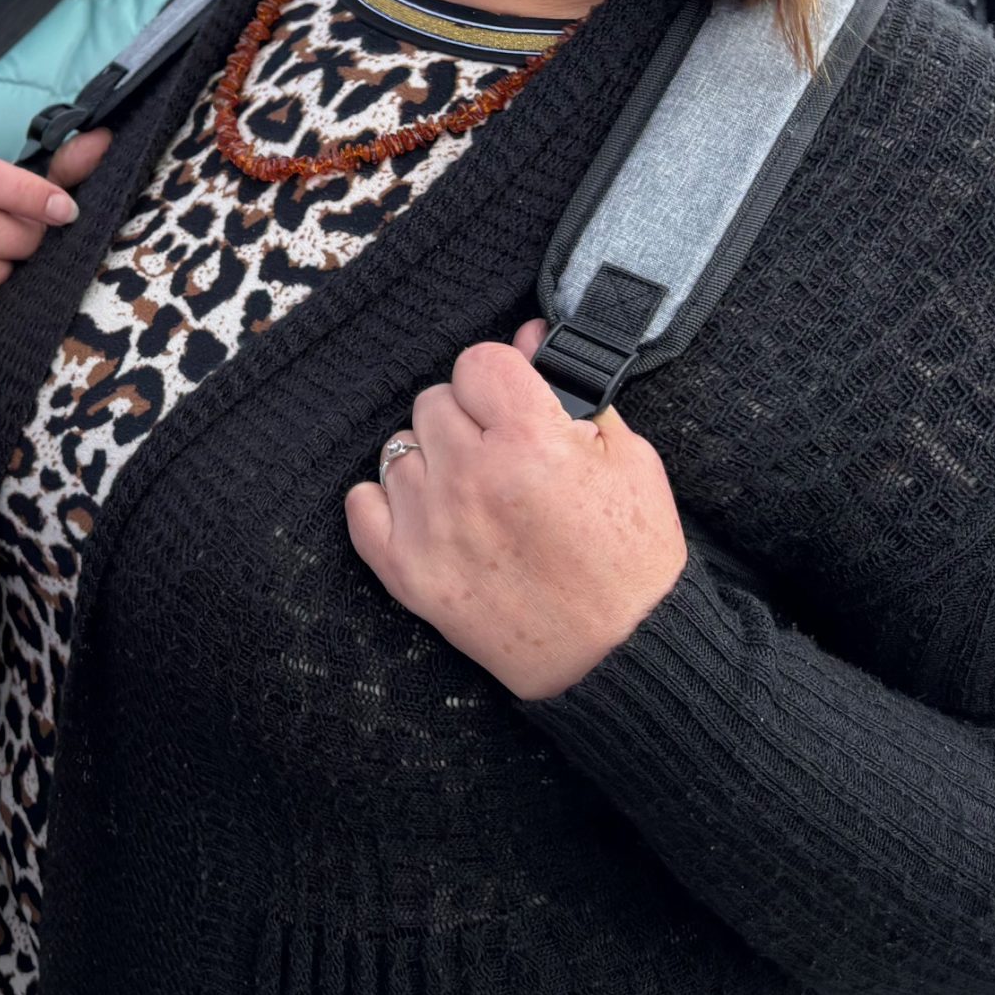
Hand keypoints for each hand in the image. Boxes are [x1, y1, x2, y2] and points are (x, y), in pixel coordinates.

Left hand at [343, 323, 686, 700]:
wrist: (620, 656)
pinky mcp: (406, 572)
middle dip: (470, 421)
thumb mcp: (630, 461)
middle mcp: (471, 477)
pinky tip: (431, 515)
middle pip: (435, 402)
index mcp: (530, 442)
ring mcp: (432, 525)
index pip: (478, 362)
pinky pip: (362, 503)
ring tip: (476, 496)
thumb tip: (529, 338)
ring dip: (433, 463)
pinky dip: (388, 503)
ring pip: (400, 449)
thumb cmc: (632, 561)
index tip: (514, 403)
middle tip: (504, 458)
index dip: (500, 380)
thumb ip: (573, 393)